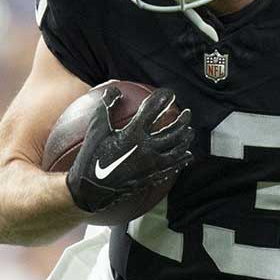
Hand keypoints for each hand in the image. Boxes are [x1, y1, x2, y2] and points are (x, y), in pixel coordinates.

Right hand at [67, 86, 194, 213]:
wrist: (90, 190)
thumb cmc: (91, 156)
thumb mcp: (95, 129)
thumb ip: (105, 107)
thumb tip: (115, 89)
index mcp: (132, 135)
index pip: (153, 111)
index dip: (163, 99)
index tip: (169, 93)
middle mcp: (146, 149)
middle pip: (173, 132)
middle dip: (183, 120)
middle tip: (187, 113)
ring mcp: (151, 165)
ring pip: (177, 150)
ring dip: (185, 139)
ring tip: (189, 132)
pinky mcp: (152, 177)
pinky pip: (172, 167)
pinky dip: (181, 159)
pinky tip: (185, 155)